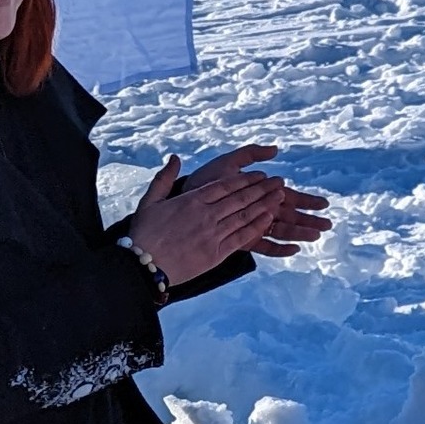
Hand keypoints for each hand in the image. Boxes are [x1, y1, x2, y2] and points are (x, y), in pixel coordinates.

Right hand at [125, 154, 289, 285]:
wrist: (143, 265)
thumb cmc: (143, 234)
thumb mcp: (150, 201)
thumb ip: (164, 178)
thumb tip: (175, 157)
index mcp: (192, 200)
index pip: (226, 185)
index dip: (246, 179)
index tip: (260, 174)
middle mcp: (206, 214)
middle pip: (241, 198)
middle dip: (262, 188)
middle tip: (280, 181)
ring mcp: (213, 233)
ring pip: (245, 215)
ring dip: (265, 204)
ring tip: (281, 196)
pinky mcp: (216, 252)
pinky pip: (242, 237)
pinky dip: (257, 226)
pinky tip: (270, 219)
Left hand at [180, 143, 332, 259]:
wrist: (182, 200)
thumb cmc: (204, 180)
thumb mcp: (228, 162)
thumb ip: (251, 154)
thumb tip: (276, 150)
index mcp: (259, 193)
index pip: (289, 197)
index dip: (307, 200)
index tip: (324, 203)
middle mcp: (258, 210)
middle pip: (290, 216)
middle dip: (309, 220)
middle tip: (328, 223)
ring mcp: (250, 226)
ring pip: (281, 231)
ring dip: (299, 233)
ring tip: (316, 235)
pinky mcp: (241, 239)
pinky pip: (264, 246)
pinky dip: (279, 248)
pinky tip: (294, 249)